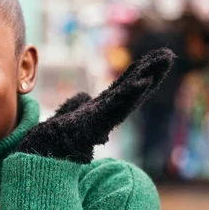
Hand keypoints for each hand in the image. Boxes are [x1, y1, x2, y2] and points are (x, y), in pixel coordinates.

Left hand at [18, 48, 175, 162]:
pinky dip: (130, 94)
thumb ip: (77, 104)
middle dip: (150, 73)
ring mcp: (102, 120)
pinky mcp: (95, 124)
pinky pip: (115, 106)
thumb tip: (84, 95)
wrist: (40, 154)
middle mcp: (105, 115)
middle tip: (168, 55)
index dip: (137, 74)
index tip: (153, 58)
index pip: (122, 88)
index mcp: (99, 111)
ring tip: (163, 62)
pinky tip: (143, 82)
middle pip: (132, 90)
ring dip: (147, 78)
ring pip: (129, 96)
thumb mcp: (67, 114)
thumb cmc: (51, 140)